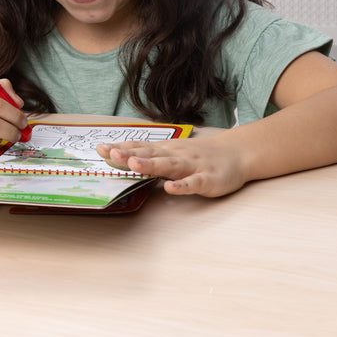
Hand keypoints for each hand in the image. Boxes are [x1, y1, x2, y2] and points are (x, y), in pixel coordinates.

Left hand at [96, 136, 246, 197]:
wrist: (237, 153)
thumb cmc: (199, 155)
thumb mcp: (172, 153)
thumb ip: (149, 157)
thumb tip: (120, 159)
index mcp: (166, 150)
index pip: (139, 148)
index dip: (120, 149)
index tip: (99, 149)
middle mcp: (176, 155)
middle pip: (150, 154)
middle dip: (128, 155)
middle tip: (109, 154)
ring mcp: (191, 167)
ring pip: (169, 166)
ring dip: (151, 165)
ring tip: (133, 164)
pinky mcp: (207, 179)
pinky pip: (194, 184)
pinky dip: (182, 186)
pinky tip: (170, 189)